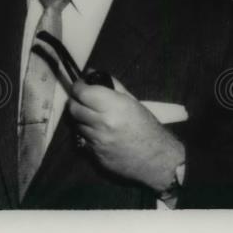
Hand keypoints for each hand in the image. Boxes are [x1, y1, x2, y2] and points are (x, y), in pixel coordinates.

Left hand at [68, 78, 184, 193]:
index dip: (78, 87)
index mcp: (114, 106)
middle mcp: (103, 123)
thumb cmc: (147, 127)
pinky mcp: (95, 155)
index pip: (82, 92)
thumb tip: (91, 73)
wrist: (158, 159)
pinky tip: (100, 134)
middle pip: (74, 108)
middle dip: (75, 102)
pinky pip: (83, 140)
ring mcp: (98, 140)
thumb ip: (111, 86)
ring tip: (95, 119)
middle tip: (83, 100)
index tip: (80, 85)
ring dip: (82, 119)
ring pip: (77, 124)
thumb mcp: (132, 102)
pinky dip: (88, 135)